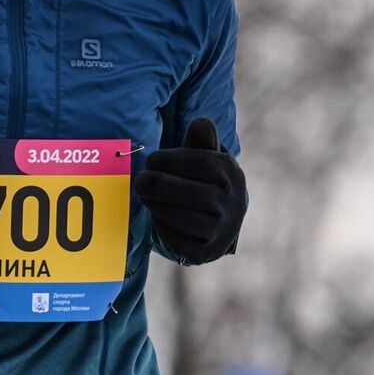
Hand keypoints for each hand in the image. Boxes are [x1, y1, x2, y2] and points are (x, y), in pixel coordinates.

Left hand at [133, 117, 245, 263]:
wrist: (219, 221)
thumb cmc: (203, 179)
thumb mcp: (206, 156)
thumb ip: (201, 139)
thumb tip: (201, 123)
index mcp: (231, 174)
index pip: (203, 164)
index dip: (172, 161)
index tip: (151, 160)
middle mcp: (233, 202)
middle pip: (194, 194)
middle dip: (160, 185)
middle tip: (140, 180)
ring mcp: (222, 229)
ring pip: (186, 219)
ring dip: (159, 206)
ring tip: (145, 196)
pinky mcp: (206, 251)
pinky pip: (180, 240)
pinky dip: (163, 228)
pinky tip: (156, 216)